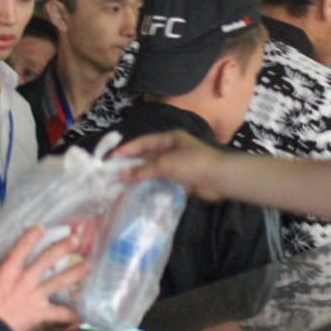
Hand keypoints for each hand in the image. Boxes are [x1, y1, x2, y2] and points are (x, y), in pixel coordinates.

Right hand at [0, 227, 87, 330]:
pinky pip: (61, 314)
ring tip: (89, 266)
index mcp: (8, 269)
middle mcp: (25, 279)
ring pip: (61, 281)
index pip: (22, 246)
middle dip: (63, 247)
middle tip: (76, 240)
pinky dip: (72, 315)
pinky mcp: (41, 314)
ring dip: (76, 272)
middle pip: (48, 258)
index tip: (41, 228)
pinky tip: (82, 314)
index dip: (33, 234)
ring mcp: (35, 296)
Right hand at [114, 131, 228, 201]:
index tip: (112, 158)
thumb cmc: (191, 164)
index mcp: (169, 138)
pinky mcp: (182, 179)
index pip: (143, 142)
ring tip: (124, 185)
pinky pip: (163, 181)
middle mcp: (172, 149)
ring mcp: (178, 164)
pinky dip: (152, 185)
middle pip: (148, 156)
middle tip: (114, 174)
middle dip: (132, 164)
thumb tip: (122, 175)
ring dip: (141, 176)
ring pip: (154, 170)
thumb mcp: (164, 164)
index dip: (127, 149)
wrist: (218, 178)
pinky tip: (141, 192)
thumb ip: (143, 169)